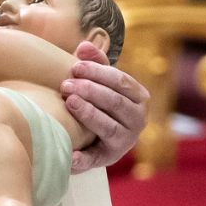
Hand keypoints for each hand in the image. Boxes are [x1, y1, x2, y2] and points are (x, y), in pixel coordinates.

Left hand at [63, 41, 149, 173]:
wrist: (103, 132)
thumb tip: (83, 46)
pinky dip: (83, 158)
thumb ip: (95, 61)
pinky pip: (96, 159)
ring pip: (109, 127)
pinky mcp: (110, 158)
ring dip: (88, 114)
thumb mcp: (103, 79)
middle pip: (115, 102)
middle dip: (90, 91)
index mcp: (139, 97)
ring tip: (70, 102)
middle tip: (66, 84)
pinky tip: (70, 156)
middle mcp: (138, 120)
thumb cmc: (102, 97)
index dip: (98, 72)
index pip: (121, 81)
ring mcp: (126, 141)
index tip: (76, 66)